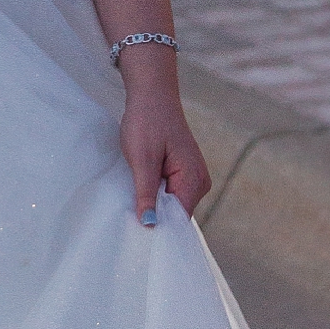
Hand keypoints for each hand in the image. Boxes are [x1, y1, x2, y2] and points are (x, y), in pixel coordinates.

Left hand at [117, 61, 210, 225]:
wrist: (152, 93)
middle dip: (155, 215)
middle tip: (129, 216)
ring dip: (153, 203)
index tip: (136, 235)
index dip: (158, 228)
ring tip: (134, 197)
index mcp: (194, 180)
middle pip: (176, 214)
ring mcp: (193, 176)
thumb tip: (150, 225)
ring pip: (172, 204)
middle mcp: (200, 182)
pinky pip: (170, 192)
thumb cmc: (147, 121)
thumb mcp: (142, 159)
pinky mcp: (183, 172)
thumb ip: (147, 193)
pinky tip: (141, 187)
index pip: (178, 220)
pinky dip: (155, 192)